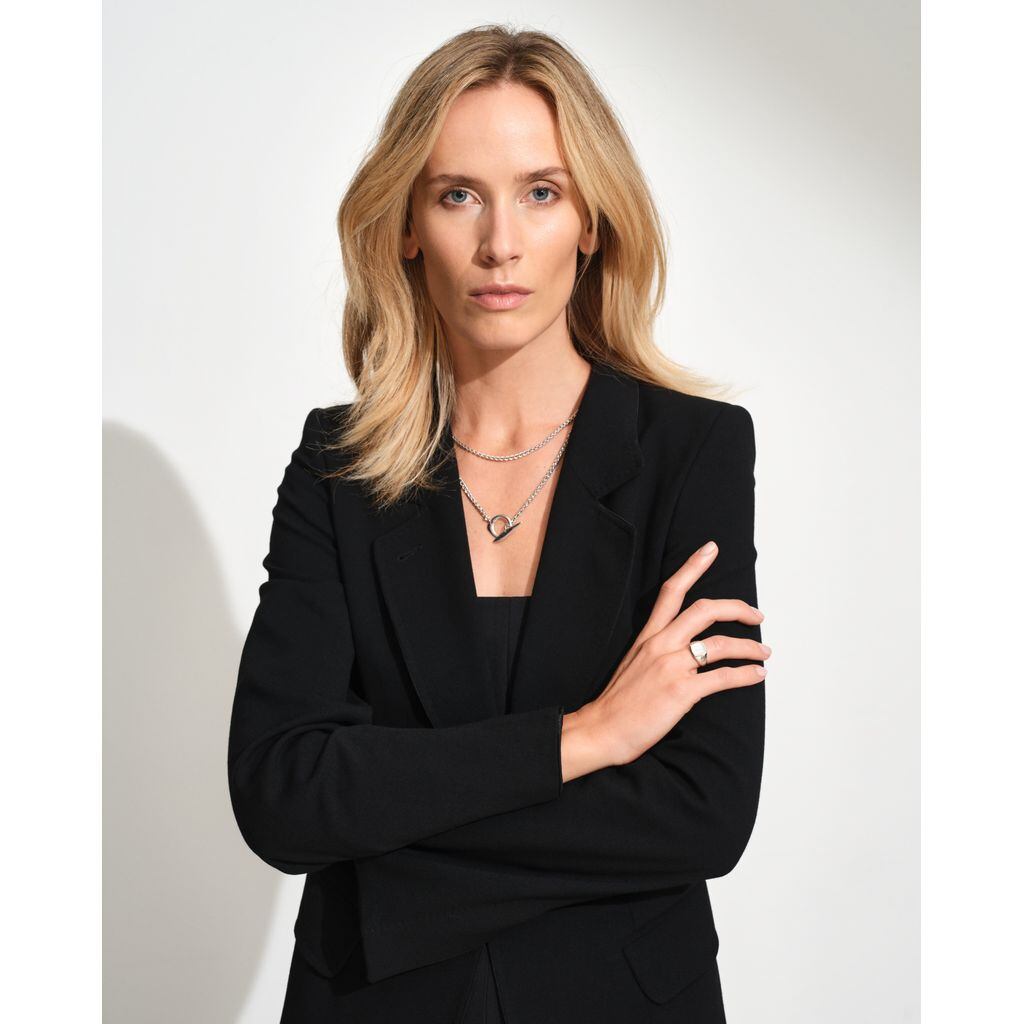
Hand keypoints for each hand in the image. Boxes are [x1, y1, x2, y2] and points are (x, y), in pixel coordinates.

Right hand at [574, 540, 768, 768]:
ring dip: (749, 646)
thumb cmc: (618, 701)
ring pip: (720, 644)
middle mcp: (660, 645)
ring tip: (763, 652)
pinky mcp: (681, 691)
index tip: (711, 549)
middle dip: (737, 607)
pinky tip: (757, 675)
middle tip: (756, 614)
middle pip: (705, 610)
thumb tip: (685, 647)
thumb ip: (657, 649)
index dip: (693, 567)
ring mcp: (671, 667)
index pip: (672, 591)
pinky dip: (745, 674)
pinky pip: (722, 677)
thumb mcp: (634, 662)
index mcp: (648, 636)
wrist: (601, 729)